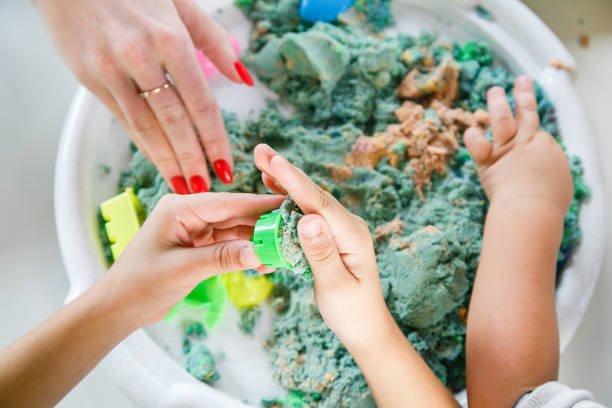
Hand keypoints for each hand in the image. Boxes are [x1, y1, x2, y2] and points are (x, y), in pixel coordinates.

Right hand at [34, 0, 253, 192]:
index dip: (215, 140)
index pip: (201, 103)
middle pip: (173, 122)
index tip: (226, 166)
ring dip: (166, 161)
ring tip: (183, 185)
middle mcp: (140, 58)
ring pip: (145, 127)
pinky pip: (123, 119)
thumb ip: (214, 40)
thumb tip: (243, 77)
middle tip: (205, 188)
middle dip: (191, 159)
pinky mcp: (89, 78)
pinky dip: (143, 143)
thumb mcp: (181, 3)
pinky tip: (158, 160)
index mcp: (170, 39)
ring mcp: (111, 70)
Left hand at [96, 192, 283, 326]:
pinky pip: (227, 245)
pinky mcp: (197, 246)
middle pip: (234, 214)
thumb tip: (259, 251)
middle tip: (292, 232)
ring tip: (282, 251)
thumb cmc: (140, 283)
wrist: (118, 307)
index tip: (287, 205)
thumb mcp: (184, 269)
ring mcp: (194, 230)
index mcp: (180, 208)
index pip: (228, 203)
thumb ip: (222, 258)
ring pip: (234, 230)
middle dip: (262, 224)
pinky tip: (263, 262)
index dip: (260, 204)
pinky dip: (244, 253)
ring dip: (255, 241)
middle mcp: (189, 213)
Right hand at [253, 144, 396, 350]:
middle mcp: (347, 225)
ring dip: (285, 180)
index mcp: (351, 234)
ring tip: (262, 160)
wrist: (365, 325)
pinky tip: (274, 186)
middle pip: (312, 194)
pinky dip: (288, 197)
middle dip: (285, 171)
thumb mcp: (335, 286)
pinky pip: (306, 211)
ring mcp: (339, 228)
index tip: (274, 161)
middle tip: (260, 150)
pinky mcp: (330, 234)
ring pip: (308, 199)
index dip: (294, 181)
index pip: (318, 203)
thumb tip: (308, 220)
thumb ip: (321, 253)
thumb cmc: (351, 311)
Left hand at [464, 76, 572, 215]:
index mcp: (545, 146)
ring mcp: (506, 148)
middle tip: (520, 80)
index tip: (530, 142)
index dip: (532, 136)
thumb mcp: (558, 183)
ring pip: (502, 118)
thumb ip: (549, 172)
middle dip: (523, 94)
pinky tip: (470, 130)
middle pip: (526, 112)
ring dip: (498, 102)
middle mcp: (526, 141)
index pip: (536, 133)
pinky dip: (473, 137)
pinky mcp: (487, 160)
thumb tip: (544, 175)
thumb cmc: (548, 203)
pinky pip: (477, 144)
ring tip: (495, 90)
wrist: (530, 208)